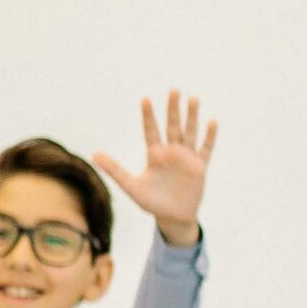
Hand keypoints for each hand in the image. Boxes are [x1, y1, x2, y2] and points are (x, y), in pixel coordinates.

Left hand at [93, 92, 217, 247]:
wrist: (172, 217)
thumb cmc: (151, 202)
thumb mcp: (131, 186)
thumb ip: (114, 170)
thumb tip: (93, 154)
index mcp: (154, 154)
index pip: (151, 130)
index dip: (148, 116)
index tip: (145, 99)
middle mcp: (171, 152)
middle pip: (172, 126)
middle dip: (173, 109)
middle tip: (174, 90)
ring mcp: (186, 158)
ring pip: (189, 132)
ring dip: (191, 117)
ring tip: (193, 98)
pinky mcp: (199, 167)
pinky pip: (205, 149)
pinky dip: (209, 137)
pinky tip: (212, 122)